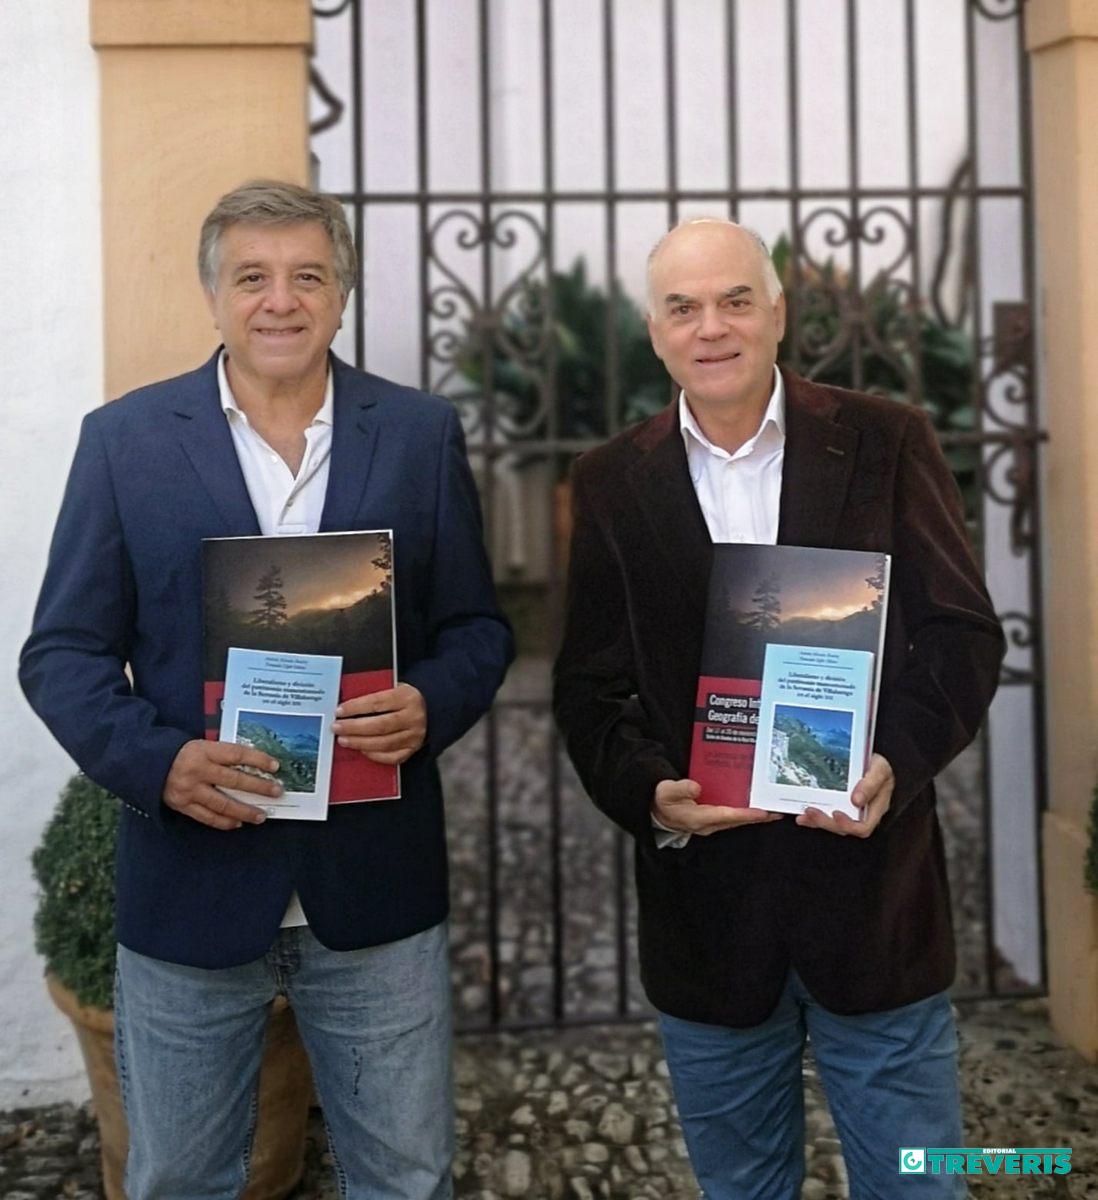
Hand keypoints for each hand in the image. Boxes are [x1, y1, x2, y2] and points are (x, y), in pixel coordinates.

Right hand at [163, 739, 278, 828]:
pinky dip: (225, 821)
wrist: (147, 764)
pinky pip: (208, 817)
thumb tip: (252, 766)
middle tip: (276, 792)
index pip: (237, 755)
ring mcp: (190, 790)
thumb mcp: (201, 746)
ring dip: (245, 811)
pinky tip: (238, 823)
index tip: (275, 766)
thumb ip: (222, 755)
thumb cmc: (181, 754)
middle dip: (259, 787)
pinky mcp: (183, 805)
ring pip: (223, 803)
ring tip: (261, 815)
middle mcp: (198, 771)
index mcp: (204, 751)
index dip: (258, 760)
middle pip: (234, 780)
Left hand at [332, 683, 426, 765]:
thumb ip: (374, 694)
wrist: (430, 708)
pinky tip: (362, 750)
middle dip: (354, 728)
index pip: (377, 703)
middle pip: (379, 725)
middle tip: (337, 728)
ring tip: (344, 740)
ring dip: (360, 743)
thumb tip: (348, 706)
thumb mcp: (393, 688)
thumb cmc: (405, 698)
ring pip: (383, 743)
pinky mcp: (413, 749)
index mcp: (407, 697)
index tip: (340, 711)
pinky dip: (374, 755)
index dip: (356, 708)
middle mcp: (413, 717)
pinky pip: (391, 757)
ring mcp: (414, 735)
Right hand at [652, 778, 783, 836]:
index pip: (725, 815)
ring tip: (773, 810)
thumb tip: (697, 786)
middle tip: (778, 811)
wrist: (656, 812)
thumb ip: (680, 788)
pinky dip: (745, 814)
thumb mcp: (665, 792)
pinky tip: (754, 807)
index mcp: (697, 817)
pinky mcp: (712, 820)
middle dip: (758, 817)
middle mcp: (708, 824)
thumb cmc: (661, 800)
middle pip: (737, 820)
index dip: (745, 814)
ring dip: (754, 816)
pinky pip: (732, 818)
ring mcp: (711, 824)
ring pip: (736, 821)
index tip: (763, 812)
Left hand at [795, 753, 893, 837]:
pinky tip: (802, 814)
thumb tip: (857, 800)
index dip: (849, 825)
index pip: (863, 827)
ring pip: (832, 824)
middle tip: (812, 812)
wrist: (869, 759)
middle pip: (844, 828)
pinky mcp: (837, 806)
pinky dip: (813, 818)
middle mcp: (861, 814)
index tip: (836, 813)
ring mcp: (848, 811)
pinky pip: (825, 816)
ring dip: (817, 821)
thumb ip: (871, 784)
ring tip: (805, 813)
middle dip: (826, 822)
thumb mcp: (880, 770)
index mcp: (875, 809)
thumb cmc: (879, 766)